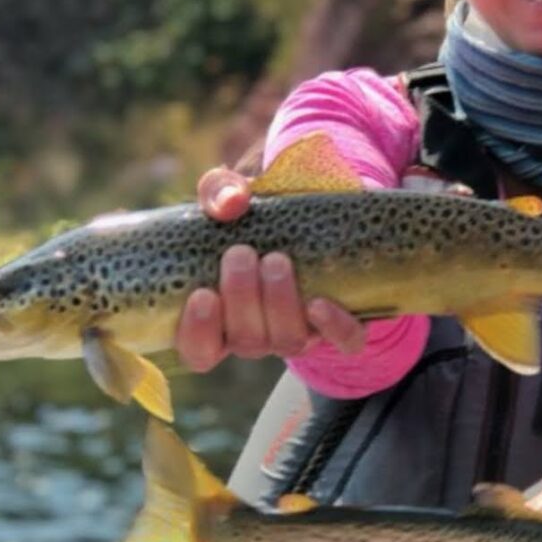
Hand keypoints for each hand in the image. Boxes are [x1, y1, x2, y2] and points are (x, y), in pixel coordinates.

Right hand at [175, 165, 365, 371]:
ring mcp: (300, 330)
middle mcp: (259, 332)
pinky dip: (332, 325)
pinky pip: (343, 340)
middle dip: (242, 299)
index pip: (200, 351)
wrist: (316, 211)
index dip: (198, 333)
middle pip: (246, 340)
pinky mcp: (341, 323)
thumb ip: (220, 191)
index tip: (202, 295)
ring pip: (288, 341)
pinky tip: (319, 303)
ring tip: (276, 260)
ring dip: (279, 304)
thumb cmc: (257, 212)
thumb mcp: (232, 194)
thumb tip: (232, 202)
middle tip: (241, 254)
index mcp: (221, 317)